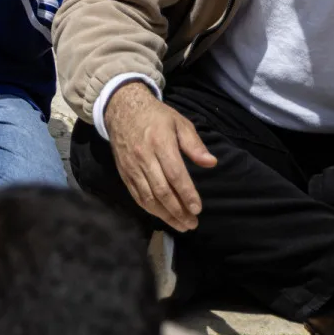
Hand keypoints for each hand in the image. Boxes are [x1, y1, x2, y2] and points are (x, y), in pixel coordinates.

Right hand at [102, 84, 218, 231]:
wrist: (122, 109)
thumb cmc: (156, 116)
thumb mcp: (179, 123)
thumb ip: (194, 144)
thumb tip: (211, 163)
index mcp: (160, 143)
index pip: (175, 175)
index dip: (187, 194)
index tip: (198, 209)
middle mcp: (144, 157)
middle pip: (162, 191)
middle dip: (178, 211)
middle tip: (192, 224)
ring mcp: (132, 167)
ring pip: (148, 197)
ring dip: (165, 215)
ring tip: (181, 225)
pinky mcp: (124, 173)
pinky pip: (136, 195)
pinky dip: (150, 209)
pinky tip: (162, 216)